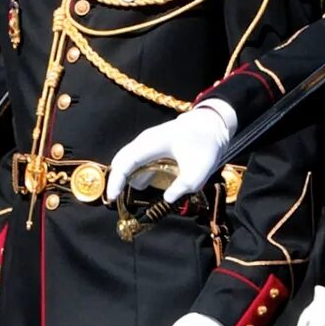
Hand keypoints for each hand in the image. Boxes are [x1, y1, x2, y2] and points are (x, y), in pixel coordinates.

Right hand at [105, 100, 238, 203]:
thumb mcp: (198, 172)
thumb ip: (181, 187)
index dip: (116, 181)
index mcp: (151, 144)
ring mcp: (146, 142)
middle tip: (119, 201)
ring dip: (131, 178)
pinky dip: (139, 173)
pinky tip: (150, 183)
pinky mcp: (151, 146)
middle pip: (121, 161)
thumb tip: (167, 199)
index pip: (126, 162)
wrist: (212, 124)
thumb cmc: (204, 145)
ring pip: (129, 162)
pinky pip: (138, 161)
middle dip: (118, 181)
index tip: (112, 198)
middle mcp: (144, 141)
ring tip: (138, 193)